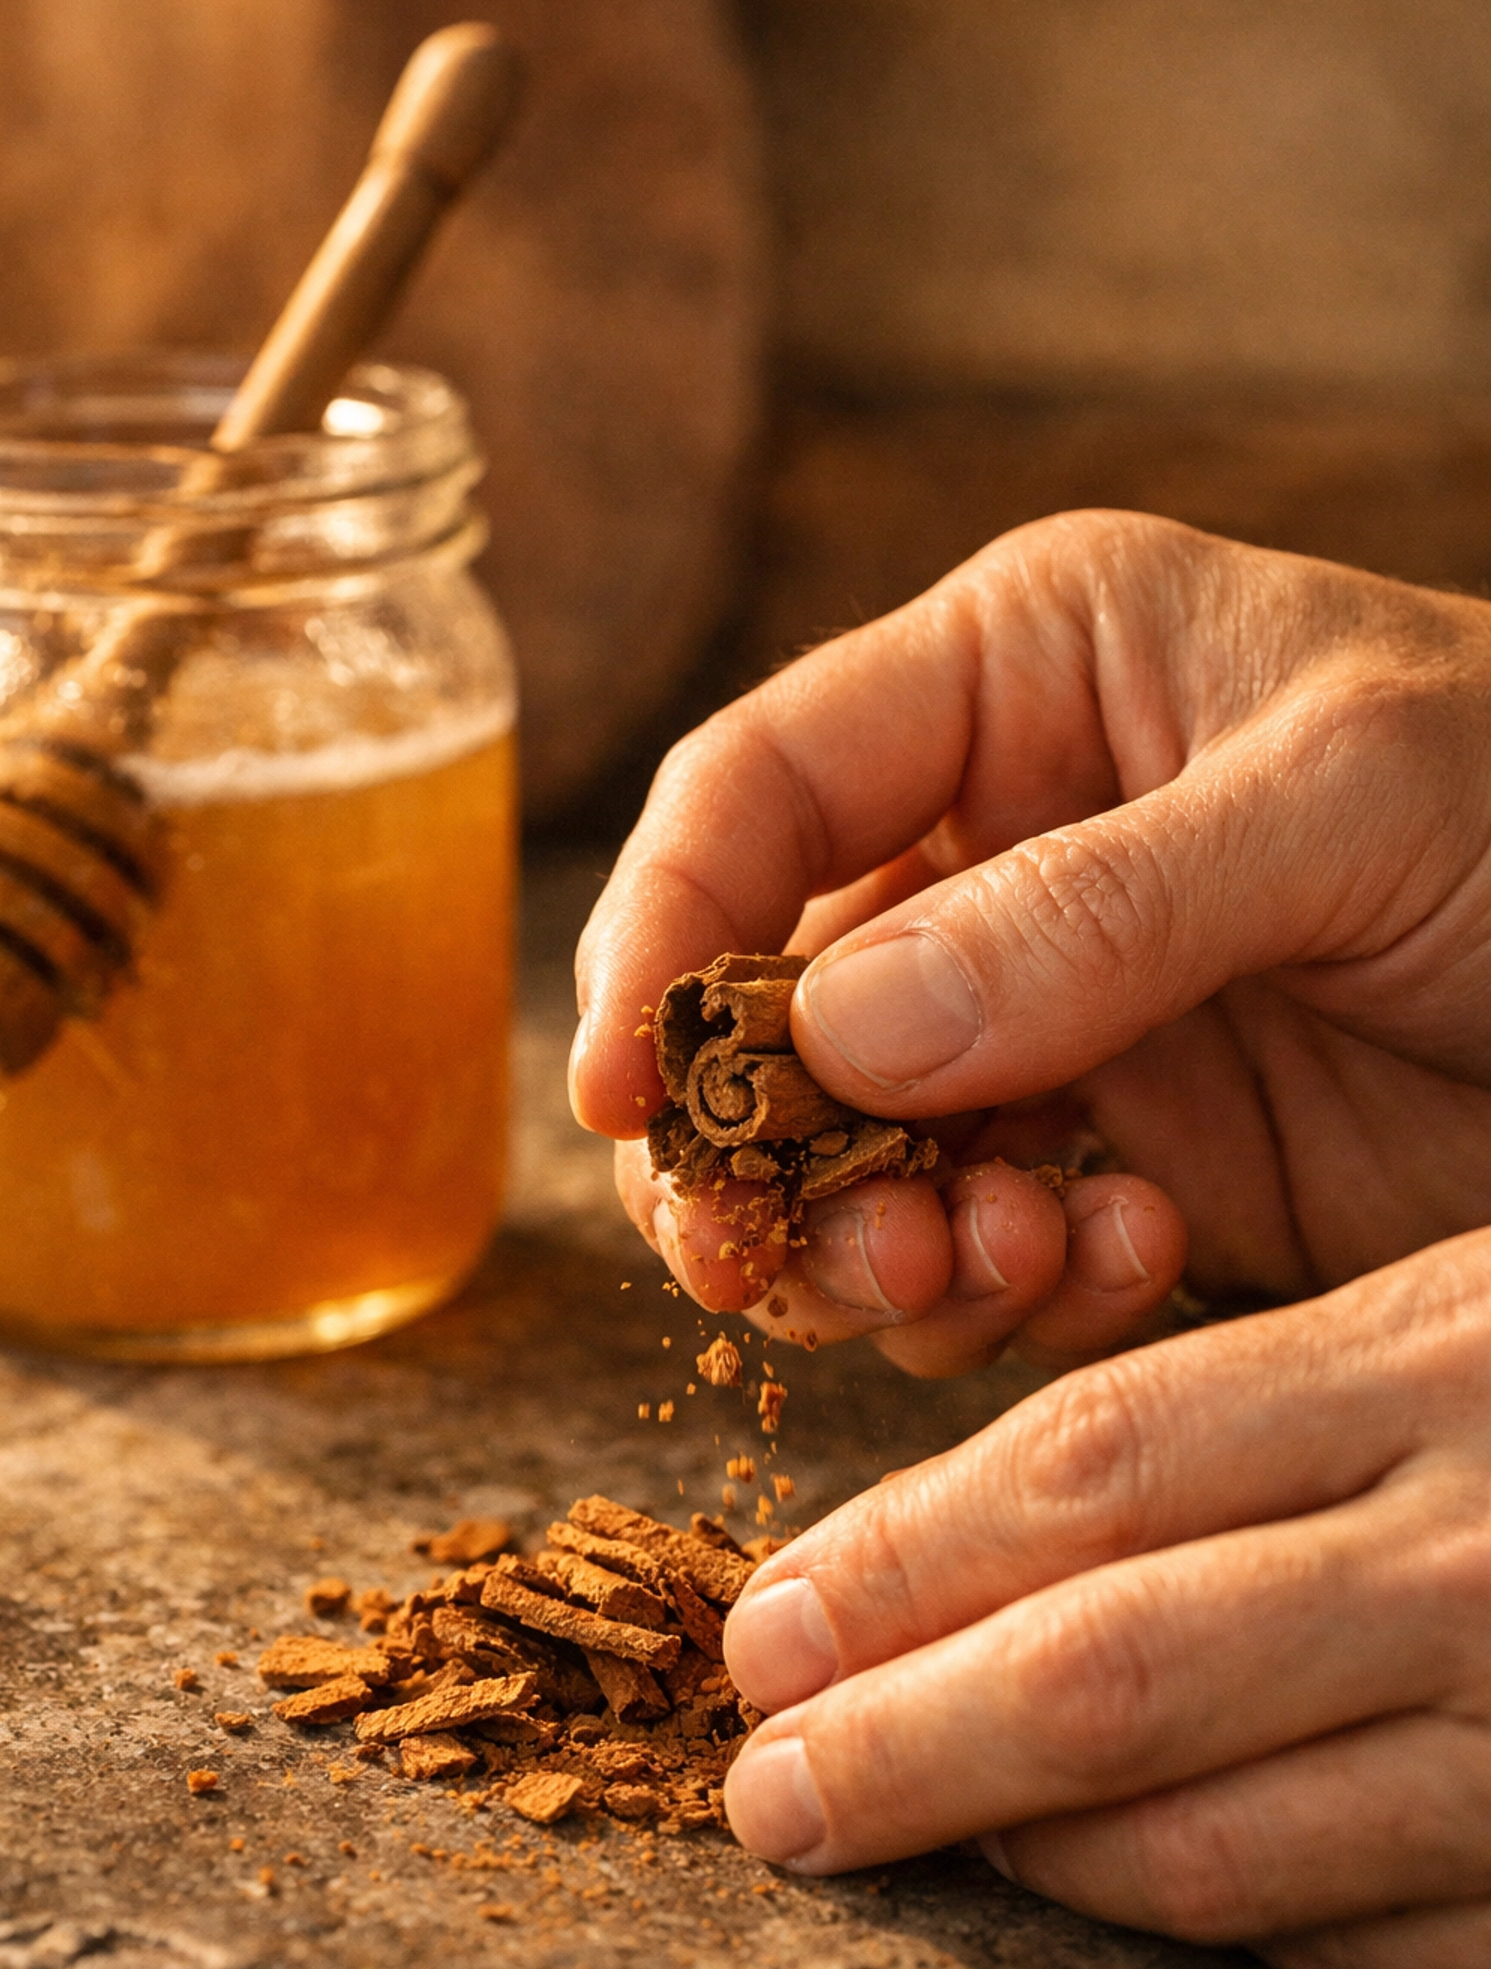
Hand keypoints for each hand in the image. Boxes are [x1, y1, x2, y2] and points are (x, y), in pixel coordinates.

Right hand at [573, 512, 1490, 1368]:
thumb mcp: (1347, 804)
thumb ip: (1092, 907)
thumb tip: (830, 1034)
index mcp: (1019, 678)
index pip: (755, 791)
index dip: (658, 941)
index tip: (622, 1098)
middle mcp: (993, 845)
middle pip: (757, 1004)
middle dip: (748, 1145)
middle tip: (786, 1261)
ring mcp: (1042, 1012)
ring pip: (841, 1150)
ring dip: (872, 1239)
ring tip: (981, 1262)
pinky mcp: (1105, 1149)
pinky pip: (972, 1244)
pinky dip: (1003, 1290)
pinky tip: (1118, 1260)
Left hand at [721, 1234, 1490, 1968]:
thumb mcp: (1474, 1301)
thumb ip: (1285, 1380)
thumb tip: (1003, 1513)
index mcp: (1435, 1362)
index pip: (1094, 1463)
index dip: (899, 1555)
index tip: (774, 1621)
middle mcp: (1482, 1561)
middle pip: (1108, 1676)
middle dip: (898, 1749)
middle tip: (770, 1791)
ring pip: (1209, 1850)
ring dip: (1025, 1859)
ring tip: (913, 1840)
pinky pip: (1348, 1950)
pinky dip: (1208, 1925)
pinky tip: (1125, 1880)